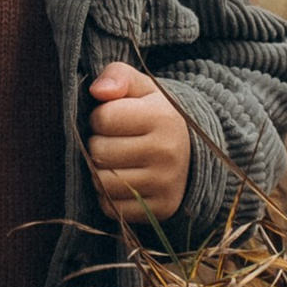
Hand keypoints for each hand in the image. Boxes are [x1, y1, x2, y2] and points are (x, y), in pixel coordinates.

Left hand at [82, 64, 193, 222]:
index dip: (100, 116)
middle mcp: (168, 153)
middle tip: (113, 140)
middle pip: (99, 152)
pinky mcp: (161, 210)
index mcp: (162, 118)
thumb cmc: (154, 114)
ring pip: (102, 182)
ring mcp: (166, 185)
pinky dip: (109, 196)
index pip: (103, 118)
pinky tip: (122, 180)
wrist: (189, 151)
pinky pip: (112, 207)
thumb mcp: (141, 87)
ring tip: (115, 160)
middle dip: (98, 144)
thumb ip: (117, 76)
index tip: (112, 117)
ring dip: (100, 171)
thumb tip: (97, 91)